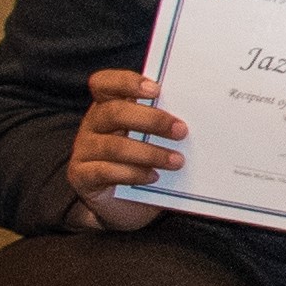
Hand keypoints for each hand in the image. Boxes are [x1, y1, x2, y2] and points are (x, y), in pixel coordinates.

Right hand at [65, 69, 180, 228]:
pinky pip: (105, 171)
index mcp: (109, 106)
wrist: (126, 203)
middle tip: (181, 131)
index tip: (156, 90)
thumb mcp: (155, 138)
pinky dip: (133, 173)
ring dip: (150, 153)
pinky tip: (153, 177)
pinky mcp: (81, 175)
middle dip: (151, 120)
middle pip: (114, 113)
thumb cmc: (146, 161)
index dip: (127, 83)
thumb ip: (166, 122)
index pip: (105, 83)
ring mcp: (84, 150)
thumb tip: (204, 112)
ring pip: (113, 146)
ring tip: (177, 161)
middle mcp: (93, 124)